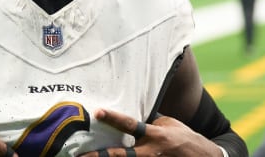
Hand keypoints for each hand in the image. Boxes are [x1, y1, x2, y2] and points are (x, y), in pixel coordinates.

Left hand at [77, 109, 222, 156]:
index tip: (98, 112)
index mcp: (156, 135)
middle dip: (100, 155)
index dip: (114, 118)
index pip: (131, 124)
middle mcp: (152, 152)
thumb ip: (149, 122)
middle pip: (122, 155)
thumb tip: (130, 116)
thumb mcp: (169, 124)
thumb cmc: (184, 138)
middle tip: (81, 154)